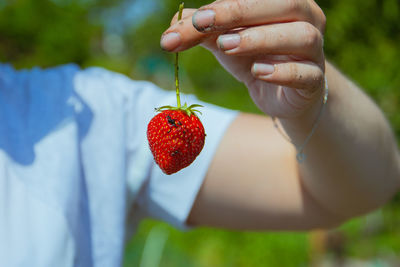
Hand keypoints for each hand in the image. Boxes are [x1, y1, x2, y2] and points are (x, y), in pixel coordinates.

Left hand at [161, 0, 325, 119]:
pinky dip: (283, 72)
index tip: (194, 22)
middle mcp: (307, 20)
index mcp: (283, 4)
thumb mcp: (225, 41)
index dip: (222, 6)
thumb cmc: (255, 58)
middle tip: (205, 26)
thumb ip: (202, 31)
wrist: (282, 96)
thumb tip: (171, 29)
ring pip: (301, 36)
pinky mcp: (315, 81)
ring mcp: (315, 52)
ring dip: (261, 38)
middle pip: (285, 4)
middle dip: (241, 12)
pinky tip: (258, 71)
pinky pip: (307, 73)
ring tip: (227, 46)